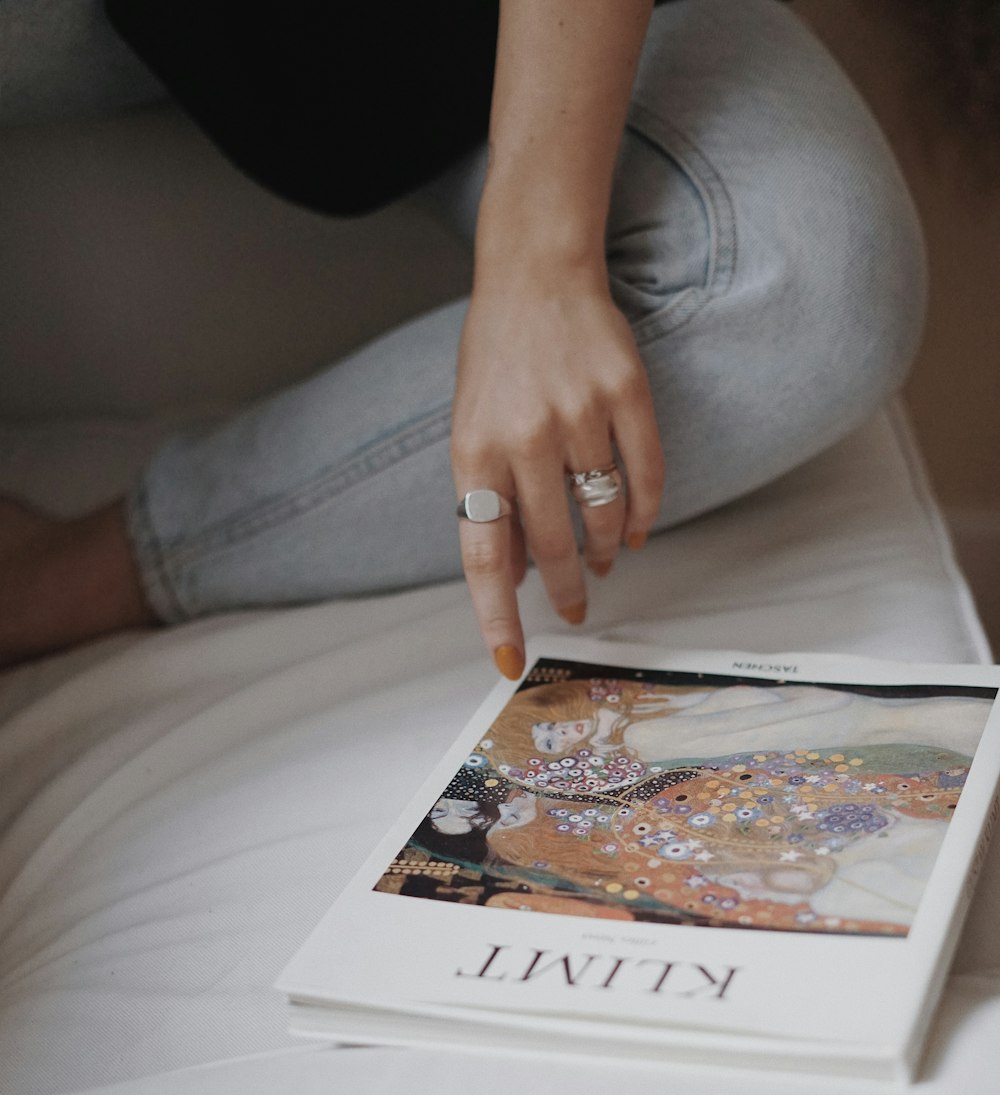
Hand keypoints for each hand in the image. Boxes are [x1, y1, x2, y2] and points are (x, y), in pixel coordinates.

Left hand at [451, 260, 664, 678]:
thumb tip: (508, 574)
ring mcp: (578, 414)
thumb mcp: (470, 432)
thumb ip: (488, 501)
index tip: (508, 661)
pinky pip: (645, 474)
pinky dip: (642, 512)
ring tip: (604, 559)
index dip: (497, 615)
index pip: (482, 555)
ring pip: (602, 514)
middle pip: (551, 544)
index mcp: (473, 451)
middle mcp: (524, 437)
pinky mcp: (625, 392)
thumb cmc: (496, 360)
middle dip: (565, 587)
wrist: (535, 273)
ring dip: (605, 549)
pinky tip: (635, 529)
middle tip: (576, 606)